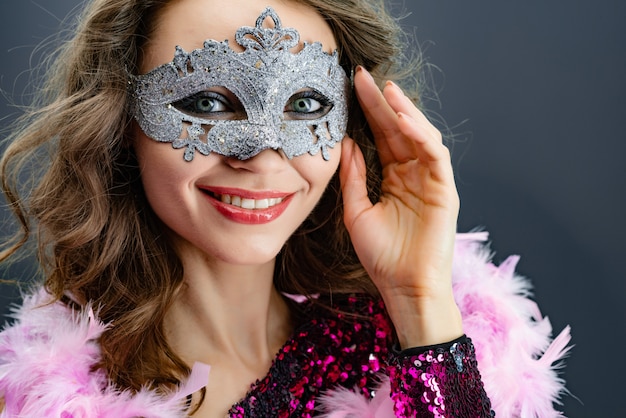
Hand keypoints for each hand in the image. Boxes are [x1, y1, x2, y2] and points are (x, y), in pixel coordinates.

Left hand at [339, 67, 462, 347]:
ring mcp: (431, 179)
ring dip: (403, 111)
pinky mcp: (446, 188)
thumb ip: (353, 177)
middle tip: (362, 76)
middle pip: (398, 130)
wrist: (404, 287)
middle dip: (381, 102)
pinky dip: (420, 134)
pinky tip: (402, 119)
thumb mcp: (356, 211)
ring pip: (420, 135)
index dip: (367, 112)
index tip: (349, 88)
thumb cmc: (381, 255)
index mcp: (393, 178)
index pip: (380, 137)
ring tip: (384, 89)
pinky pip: (435, 154)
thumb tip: (345, 143)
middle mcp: (413, 174)